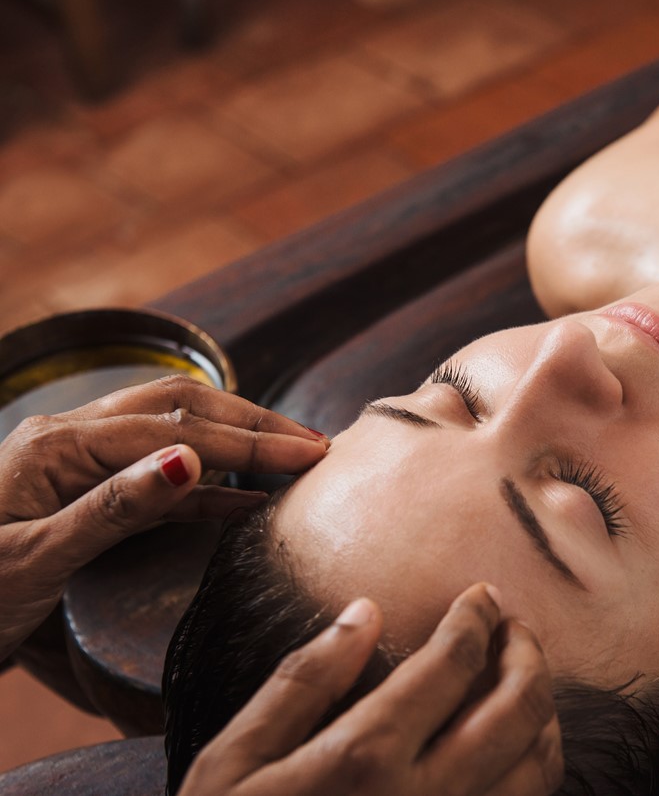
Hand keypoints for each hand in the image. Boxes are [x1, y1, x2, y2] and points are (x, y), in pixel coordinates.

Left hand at [0, 376, 327, 660]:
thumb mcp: (33, 560)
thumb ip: (113, 508)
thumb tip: (190, 460)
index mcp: (58, 446)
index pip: (176, 429)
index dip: (248, 441)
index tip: (310, 452)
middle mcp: (70, 439)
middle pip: (181, 407)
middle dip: (253, 424)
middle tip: (316, 444)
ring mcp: (76, 462)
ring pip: (174, 430)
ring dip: (235, 440)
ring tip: (292, 456)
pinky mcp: (82, 494)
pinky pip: (157, 475)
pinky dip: (206, 481)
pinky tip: (242, 498)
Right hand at [179, 585, 562, 795]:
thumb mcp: (235, 761)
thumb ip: (303, 682)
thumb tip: (365, 612)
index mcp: (365, 759)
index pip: (452, 663)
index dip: (477, 618)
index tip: (483, 596)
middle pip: (518, 709)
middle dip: (527, 653)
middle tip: (514, 629)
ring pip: (538, 768)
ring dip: (543, 713)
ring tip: (523, 683)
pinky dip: (534, 772)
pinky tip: (513, 751)